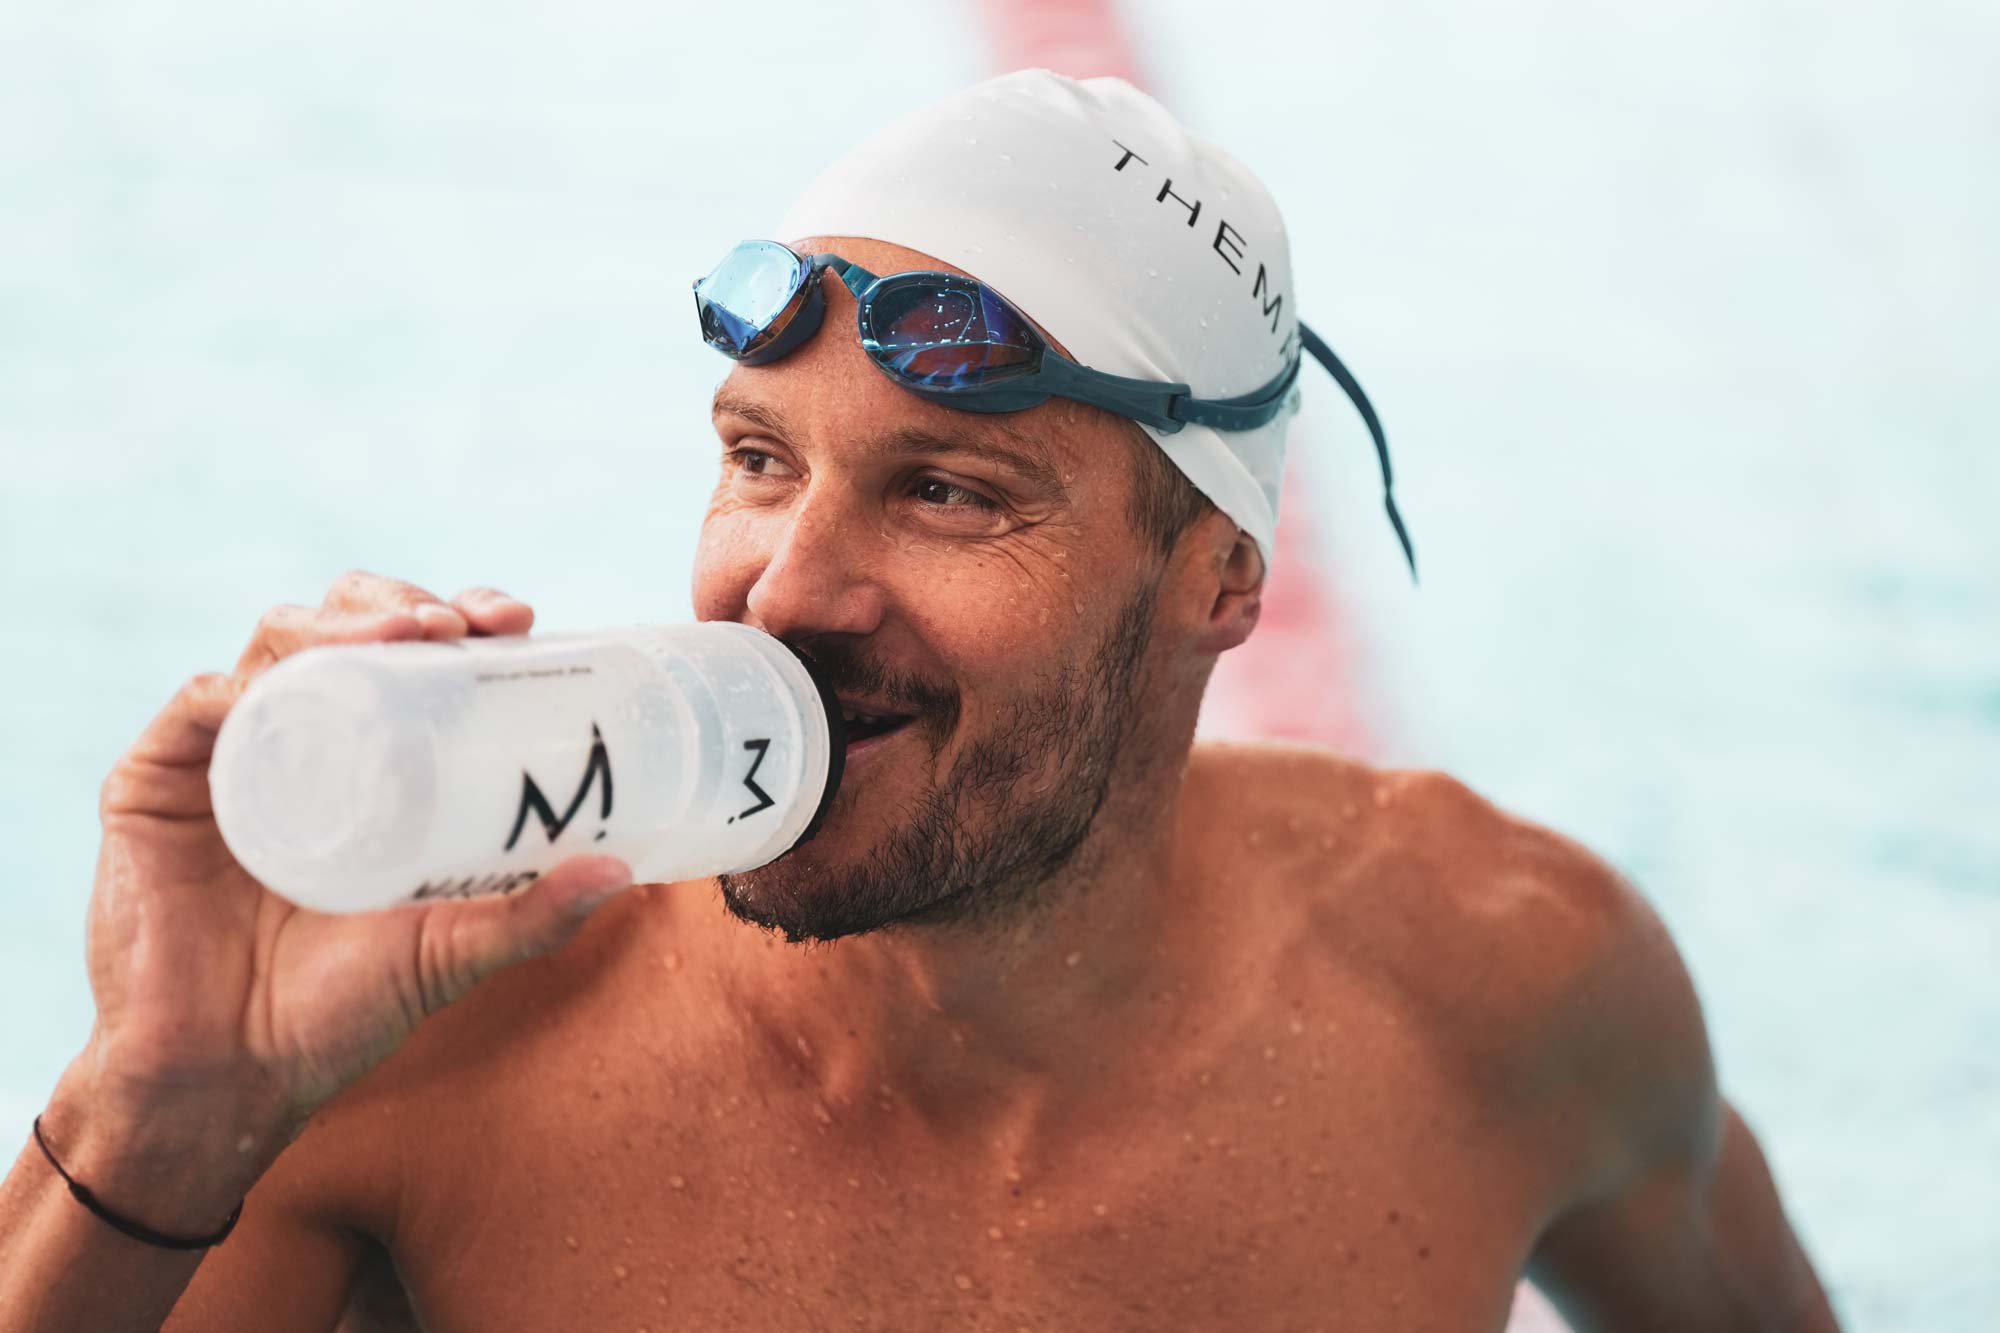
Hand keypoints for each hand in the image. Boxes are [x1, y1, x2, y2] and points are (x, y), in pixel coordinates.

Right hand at [78, 572, 633, 1150]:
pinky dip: (243, 681)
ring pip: (277, 643)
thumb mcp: (450, 951)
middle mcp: (300, 737)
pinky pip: (195, 707)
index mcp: (368, 757)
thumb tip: (620, 871)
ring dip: (343, 621)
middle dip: (407, 605)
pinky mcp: (154, 784)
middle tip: (466, 624)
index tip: (519, 620)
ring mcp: (227, 753)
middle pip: (346, 627)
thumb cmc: (340, 1011)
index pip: (413, 655)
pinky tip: (292, 679)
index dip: (463, 619)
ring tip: (412, 633)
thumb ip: (531, 916)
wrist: (229, 1079)